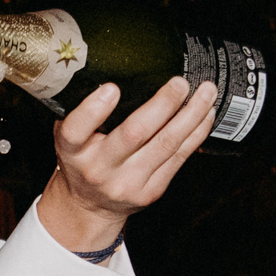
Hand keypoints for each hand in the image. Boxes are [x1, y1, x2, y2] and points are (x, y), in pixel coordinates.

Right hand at [38, 74, 217, 253]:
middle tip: (180, 82)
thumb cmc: (82, 159)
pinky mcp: (150, 191)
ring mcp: (127, 182)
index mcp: (72, 151)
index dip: (93, 109)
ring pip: (166, 144)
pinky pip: (179, 158)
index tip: (111, 88)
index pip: (75, 131)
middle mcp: (98, 169)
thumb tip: (111, 69)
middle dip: (163, 105)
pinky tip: (206, 114)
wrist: (91, 206)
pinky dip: (196, 133)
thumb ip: (81, 110)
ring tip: (207, 92)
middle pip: (134, 134)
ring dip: (191, 115)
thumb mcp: (68, 136)